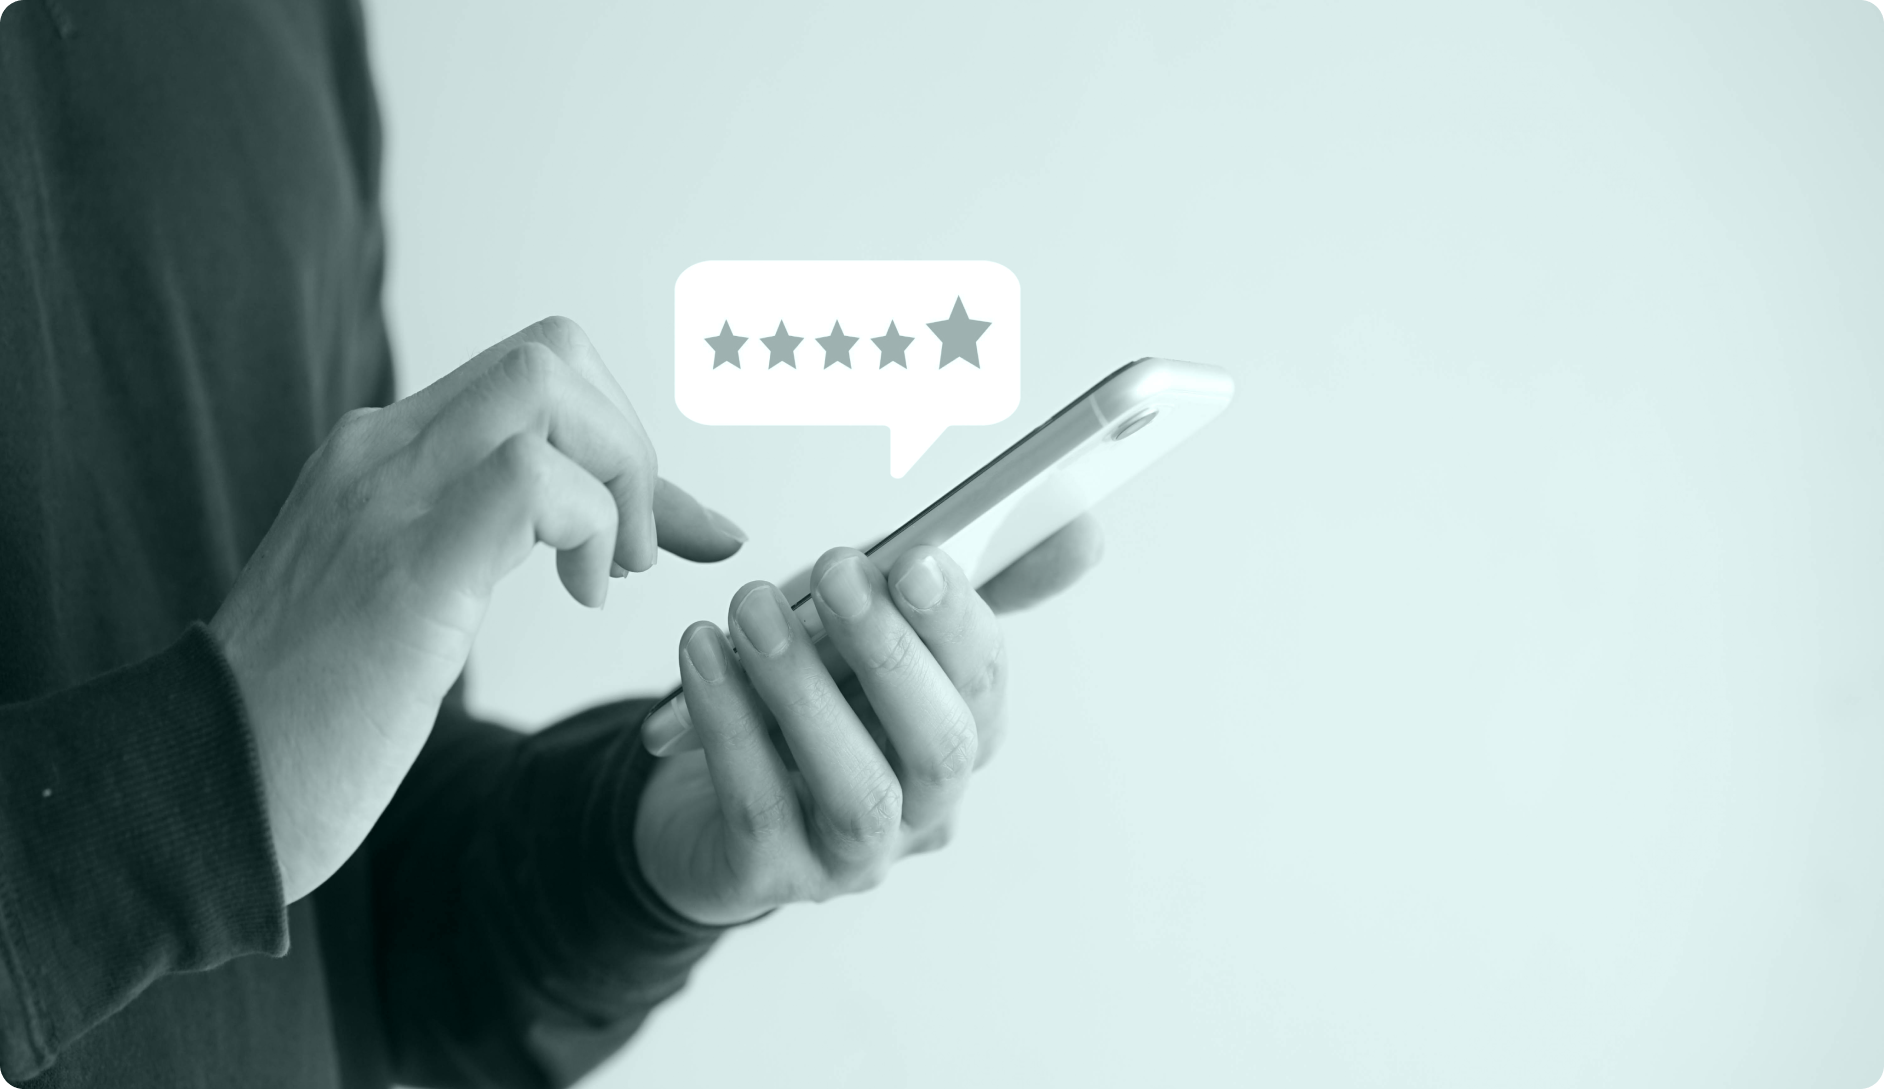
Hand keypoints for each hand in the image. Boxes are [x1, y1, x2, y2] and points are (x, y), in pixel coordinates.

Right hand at [210, 317, 744, 903]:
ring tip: (608, 571)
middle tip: (628, 550)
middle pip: (552, 354)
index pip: (532, 370)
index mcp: (381, 454)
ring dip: (619, 476)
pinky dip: (592, 526)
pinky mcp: (408, 566)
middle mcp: (378, 452)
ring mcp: (385, 497)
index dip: (613, 432)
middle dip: (628, 443)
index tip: (635, 530)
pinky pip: (534, 480)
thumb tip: (670, 528)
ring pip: (547, 386)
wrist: (206, 789)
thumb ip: (529, 538)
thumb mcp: (436, 596)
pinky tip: (581, 594)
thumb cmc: (327, 712)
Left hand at [633, 516, 1101, 925]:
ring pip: (858, 789)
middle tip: (837, 571)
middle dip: (893, 653)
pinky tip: (701, 654)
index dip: (956, 620)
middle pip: (942, 747)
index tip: (916, 555)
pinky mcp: (770, 878)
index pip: (984, 684)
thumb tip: (1080, 524)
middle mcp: (923, 808)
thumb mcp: (868, 629)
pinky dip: (728, 723)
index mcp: (959, 735)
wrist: (697, 807)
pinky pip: (758, 806)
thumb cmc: (799, 706)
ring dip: (806, 690)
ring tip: (752, 608)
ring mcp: (852, 857)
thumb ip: (952, 583)